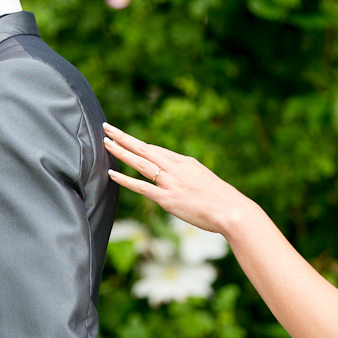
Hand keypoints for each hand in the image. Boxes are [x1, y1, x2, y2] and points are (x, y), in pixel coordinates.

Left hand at [102, 123, 255, 235]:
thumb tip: (178, 179)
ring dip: (121, 152)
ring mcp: (170, 182)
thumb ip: (187, 176)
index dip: (138, 144)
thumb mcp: (203, 179)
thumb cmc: (220, 198)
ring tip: (106, 143)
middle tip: (107, 127)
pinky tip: (112, 173)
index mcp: (184, 162)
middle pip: (144, 148)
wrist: (231, 209)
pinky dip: (125, 179)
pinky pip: (141, 187)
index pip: (156, 150)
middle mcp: (175, 168)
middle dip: (124, 137)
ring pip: (140, 162)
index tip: (125, 138)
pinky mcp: (167, 198)